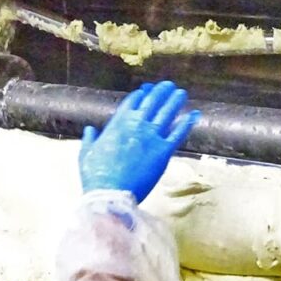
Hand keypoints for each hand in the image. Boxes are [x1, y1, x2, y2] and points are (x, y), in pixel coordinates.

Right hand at [80, 81, 199, 202]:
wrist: (110, 194)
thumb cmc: (96, 175)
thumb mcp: (86, 153)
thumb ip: (90, 139)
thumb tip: (90, 130)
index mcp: (118, 123)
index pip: (133, 102)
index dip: (142, 94)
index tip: (147, 90)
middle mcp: (136, 125)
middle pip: (152, 102)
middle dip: (161, 92)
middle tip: (168, 86)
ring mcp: (151, 137)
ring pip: (167, 113)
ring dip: (175, 101)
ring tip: (181, 93)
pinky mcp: (163, 152)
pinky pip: (178, 133)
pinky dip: (186, 123)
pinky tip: (193, 115)